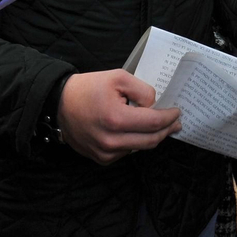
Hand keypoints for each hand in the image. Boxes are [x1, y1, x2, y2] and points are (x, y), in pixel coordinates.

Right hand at [56, 70, 181, 164]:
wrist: (58, 104)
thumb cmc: (88, 88)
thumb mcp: (117, 77)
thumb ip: (142, 90)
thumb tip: (154, 106)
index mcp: (116, 119)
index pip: (153, 123)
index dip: (169, 117)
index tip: (177, 111)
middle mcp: (111, 141)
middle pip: (151, 140)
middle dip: (167, 130)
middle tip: (176, 122)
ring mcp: (106, 153)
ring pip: (141, 147)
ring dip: (152, 137)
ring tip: (160, 126)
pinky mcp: (102, 159)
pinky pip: (127, 152)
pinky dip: (135, 142)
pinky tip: (136, 131)